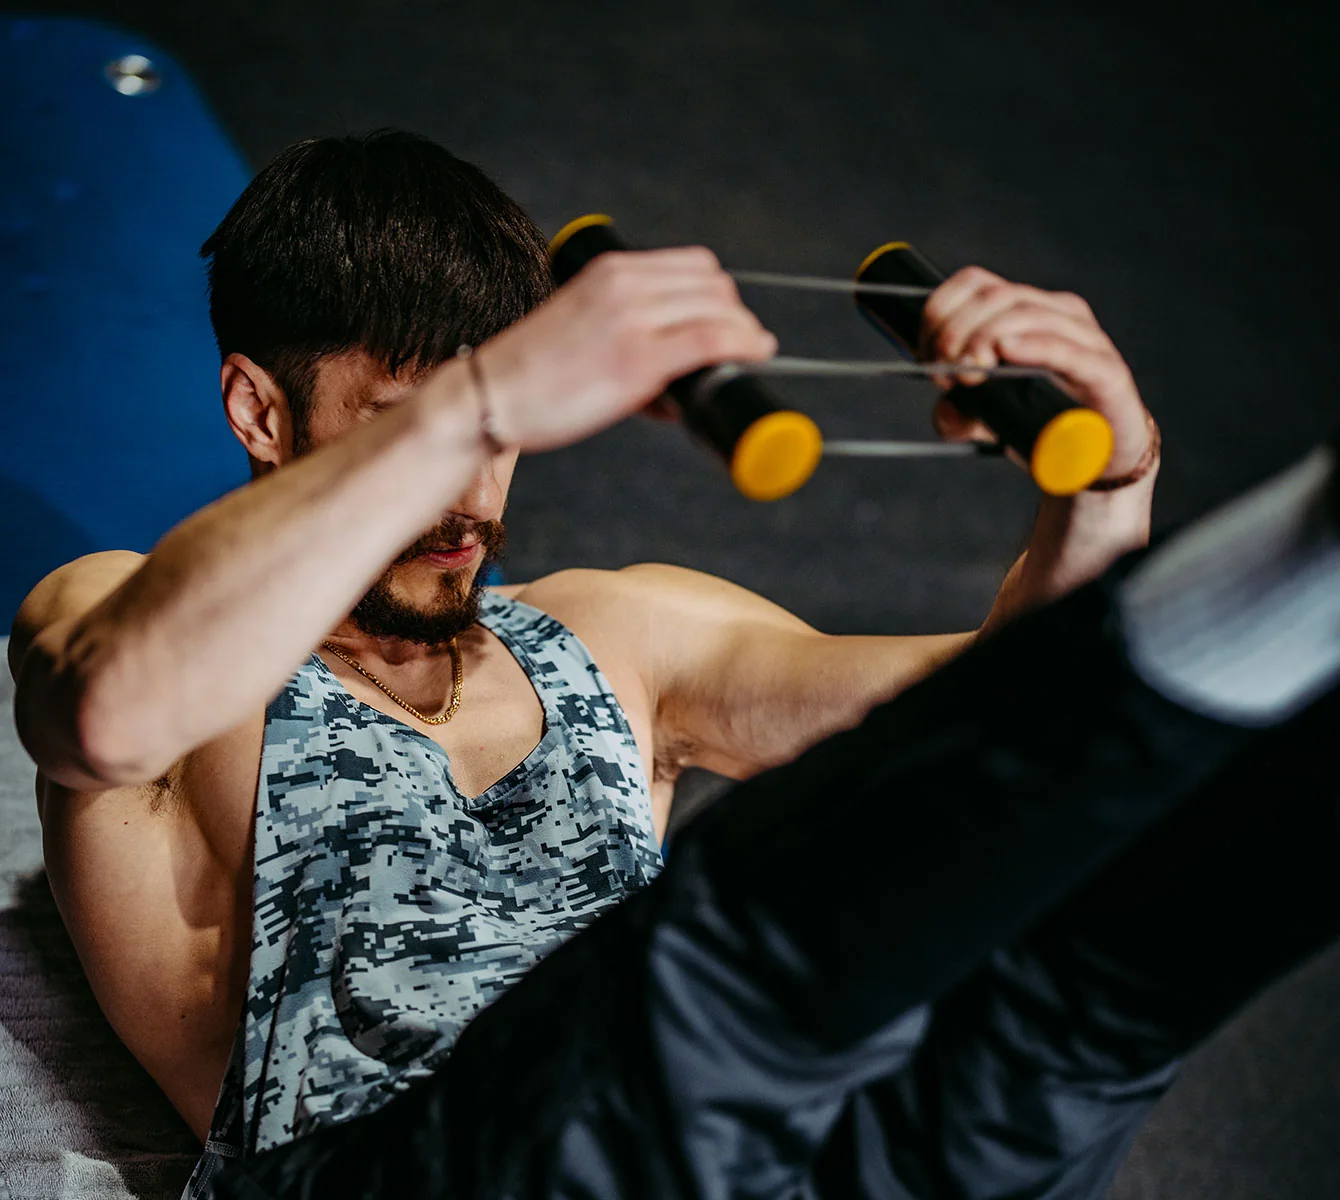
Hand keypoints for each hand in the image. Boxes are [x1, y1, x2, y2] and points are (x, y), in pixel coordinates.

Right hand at [473, 248, 776, 452]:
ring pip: (719, 310)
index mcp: (611, 269)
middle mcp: (625, 284)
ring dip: (745, 333)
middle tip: (741, 346)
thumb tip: (669, 379)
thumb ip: (622, 329)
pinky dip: (743, 345)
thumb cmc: (532, 375)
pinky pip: (711, 340)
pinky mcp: (638, 360)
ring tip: (747, 357)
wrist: (489, 398)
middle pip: (713, 285)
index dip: (721, 295)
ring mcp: (633, 319)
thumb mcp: (580, 325)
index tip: (728, 320)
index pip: (693, 265)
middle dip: (736, 314)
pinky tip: (756, 354)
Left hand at [921, 267, 1153, 481]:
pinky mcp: (1104, 370)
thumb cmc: (1045, 426)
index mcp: (1025, 311)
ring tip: (968, 373)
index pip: (974, 283)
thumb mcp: (988, 419)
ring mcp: (1084, 337)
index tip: (924, 353)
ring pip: (1026, 314)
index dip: (939, 311)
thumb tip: (945, 409)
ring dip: (984, 339)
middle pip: (994, 297)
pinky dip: (1033, 346)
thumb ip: (959, 414)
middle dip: (955, 332)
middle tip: (944, 373)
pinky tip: (1007, 351)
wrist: (1101, 461)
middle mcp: (1056, 313)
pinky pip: (1068, 349)